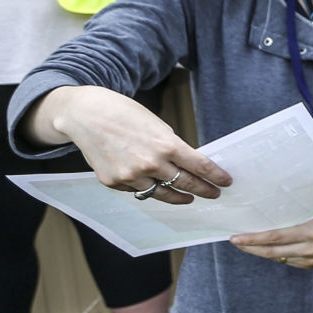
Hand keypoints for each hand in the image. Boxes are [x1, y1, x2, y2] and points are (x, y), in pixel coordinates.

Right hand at [40, 85, 229, 202]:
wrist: (86, 115)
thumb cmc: (125, 115)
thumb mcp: (158, 126)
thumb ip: (172, 147)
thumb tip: (188, 165)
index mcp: (166, 145)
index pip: (199, 166)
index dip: (215, 176)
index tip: (226, 182)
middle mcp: (150, 164)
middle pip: (185, 183)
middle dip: (203, 190)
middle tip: (214, 194)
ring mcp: (130, 176)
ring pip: (161, 194)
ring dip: (178, 197)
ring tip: (188, 198)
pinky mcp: (113, 182)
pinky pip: (137, 191)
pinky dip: (147, 188)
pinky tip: (153, 186)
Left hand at [230, 183, 312, 268]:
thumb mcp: (312, 209)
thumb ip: (292, 218)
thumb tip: (265, 221)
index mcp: (311, 232)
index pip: (274, 238)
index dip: (253, 239)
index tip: (236, 237)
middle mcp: (311, 249)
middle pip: (271, 252)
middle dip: (250, 247)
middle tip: (235, 241)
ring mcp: (312, 259)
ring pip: (277, 257)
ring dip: (261, 251)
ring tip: (248, 243)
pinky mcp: (312, 264)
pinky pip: (287, 260)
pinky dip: (276, 253)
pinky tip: (269, 247)